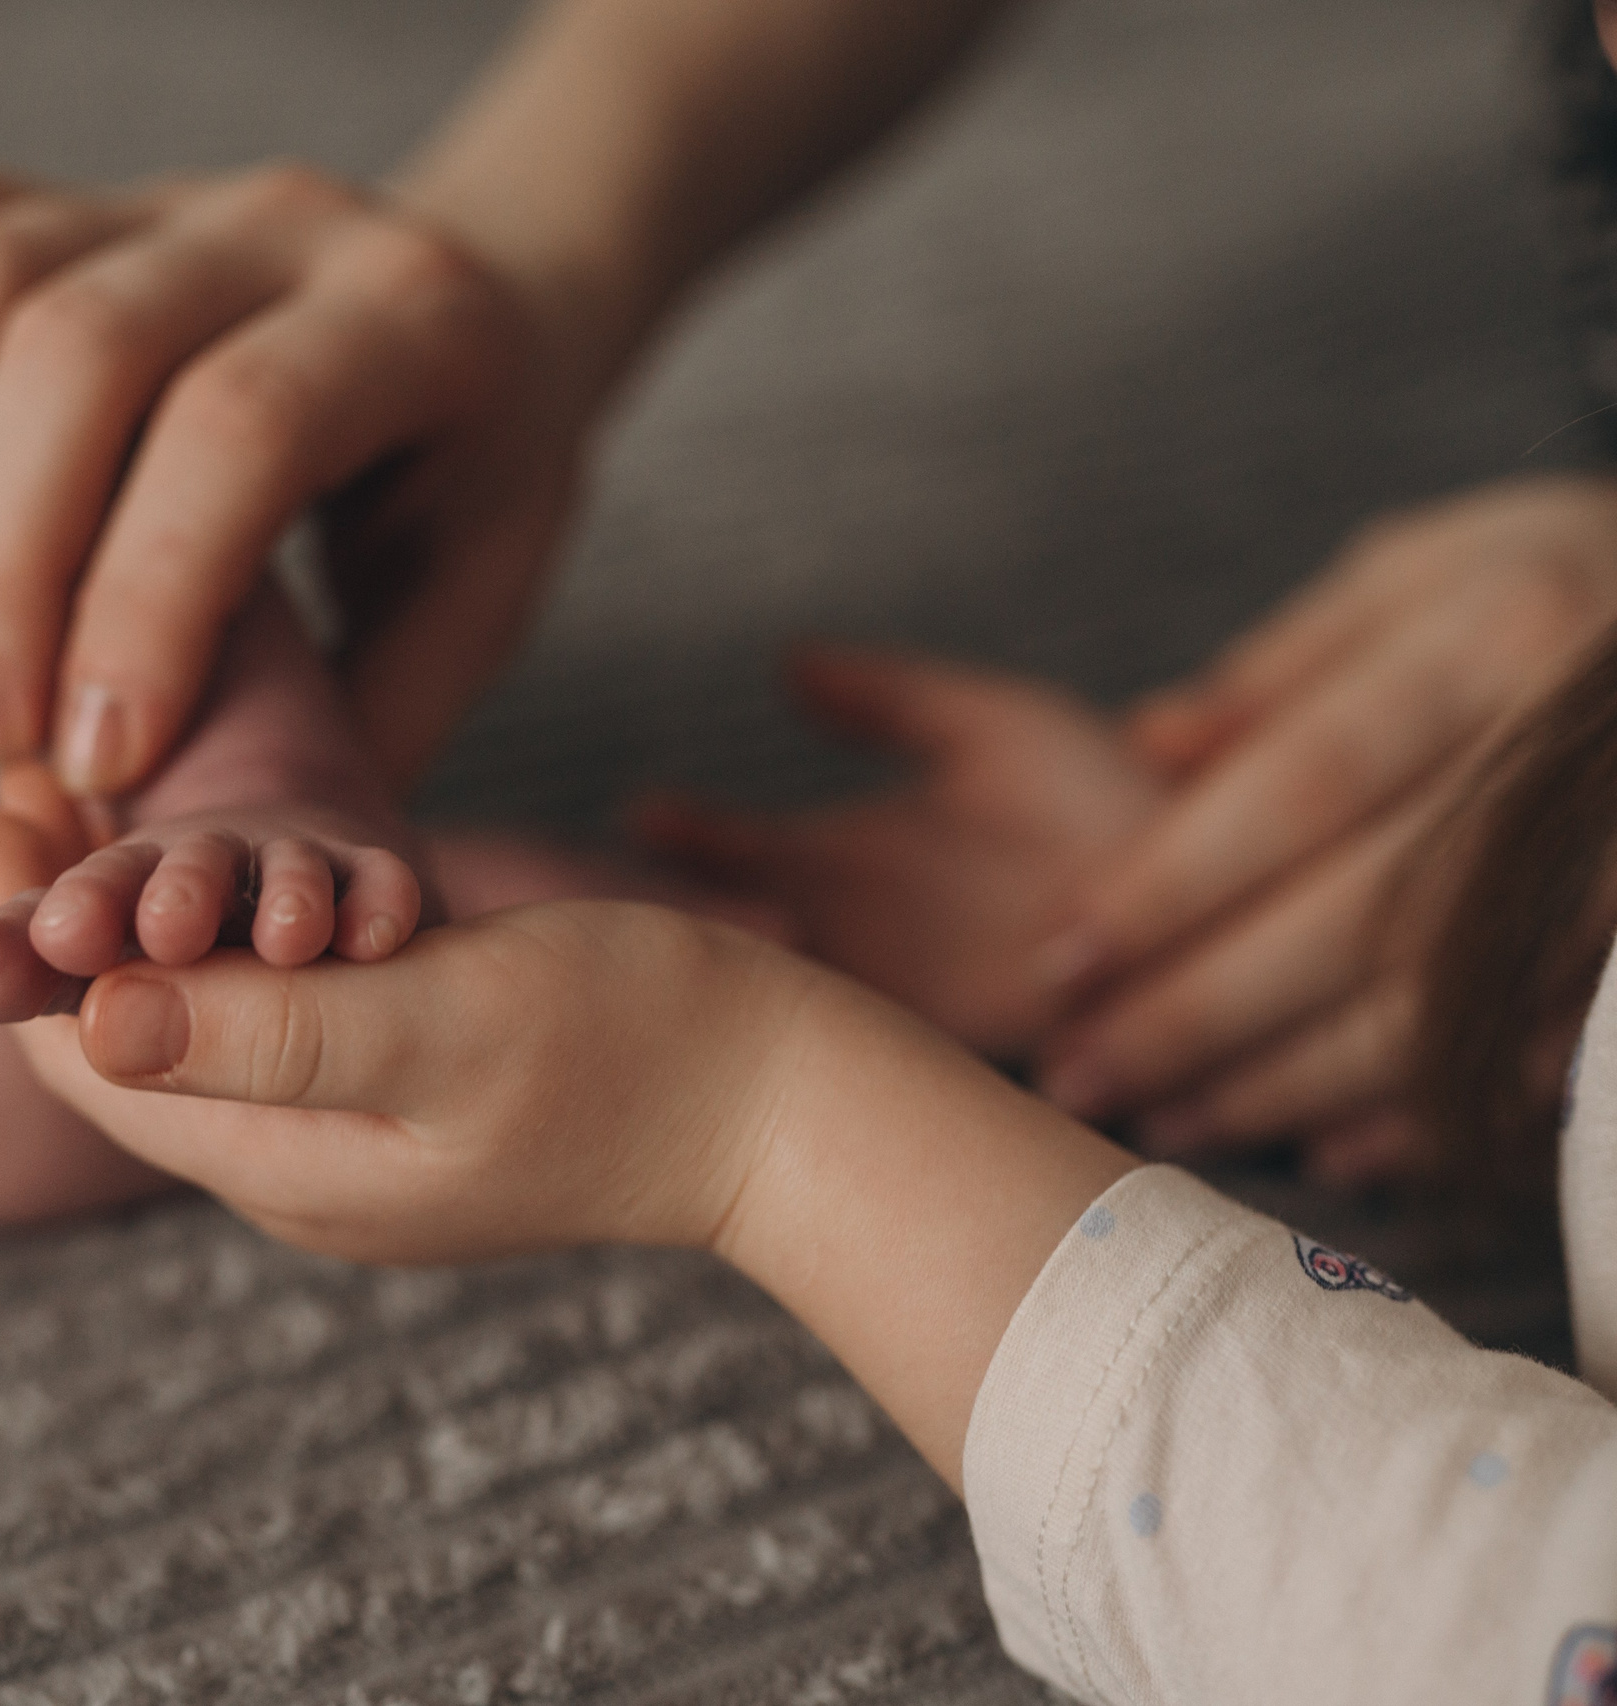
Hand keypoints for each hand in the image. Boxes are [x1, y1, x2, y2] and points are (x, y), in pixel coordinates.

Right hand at [0, 148, 590, 793]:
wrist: (497, 295)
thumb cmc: (479, 481)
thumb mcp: (476, 603)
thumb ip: (361, 716)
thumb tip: (212, 863)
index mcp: (409, 321)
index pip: (238, 429)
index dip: (145, 599)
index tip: (94, 767)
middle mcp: (280, 221)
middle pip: (83, 350)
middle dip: (9, 567)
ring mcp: (162, 192)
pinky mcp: (71, 195)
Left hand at [0, 779, 799, 1262]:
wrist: (784, 1105)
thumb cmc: (638, 1043)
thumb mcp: (448, 1021)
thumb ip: (270, 1028)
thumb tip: (86, 1014)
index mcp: (288, 1167)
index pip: (93, 1065)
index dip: (22, 947)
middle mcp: (297, 1172)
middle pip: (126, 1052)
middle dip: (54, 929)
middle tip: (8, 787)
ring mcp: (351, 1147)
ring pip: (192, 1034)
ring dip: (126, 927)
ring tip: (78, 809)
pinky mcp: (402, 1103)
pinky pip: (263, 1025)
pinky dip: (211, 943)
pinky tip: (210, 867)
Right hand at [633, 644, 1161, 1057]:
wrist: (1221, 899)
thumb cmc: (1112, 804)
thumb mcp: (995, 727)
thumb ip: (893, 698)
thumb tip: (786, 660)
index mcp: (841, 862)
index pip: (728, 853)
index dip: (679, 840)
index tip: (639, 812)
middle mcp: (848, 939)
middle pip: (726, 942)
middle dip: (668, 932)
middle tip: (619, 914)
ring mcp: (889, 1004)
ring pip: (776, 1004)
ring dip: (734, 990)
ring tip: (694, 965)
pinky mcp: (945, 1056)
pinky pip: (858, 1056)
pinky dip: (815, 1043)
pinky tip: (786, 1018)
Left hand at [1033, 475, 1616, 1177]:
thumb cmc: (1559, 591)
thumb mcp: (1430, 571)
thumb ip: (1288, 663)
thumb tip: (1148, 745)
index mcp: (1500, 640)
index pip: (1304, 785)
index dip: (1174, 884)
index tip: (1059, 956)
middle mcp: (1575, 762)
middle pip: (1359, 918)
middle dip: (1199, 1012)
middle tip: (1076, 1070)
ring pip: (1442, 1009)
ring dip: (1286, 1085)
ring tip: (1164, 1119)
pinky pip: (1537, 1062)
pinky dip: (1427, 1119)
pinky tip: (1323, 1150)